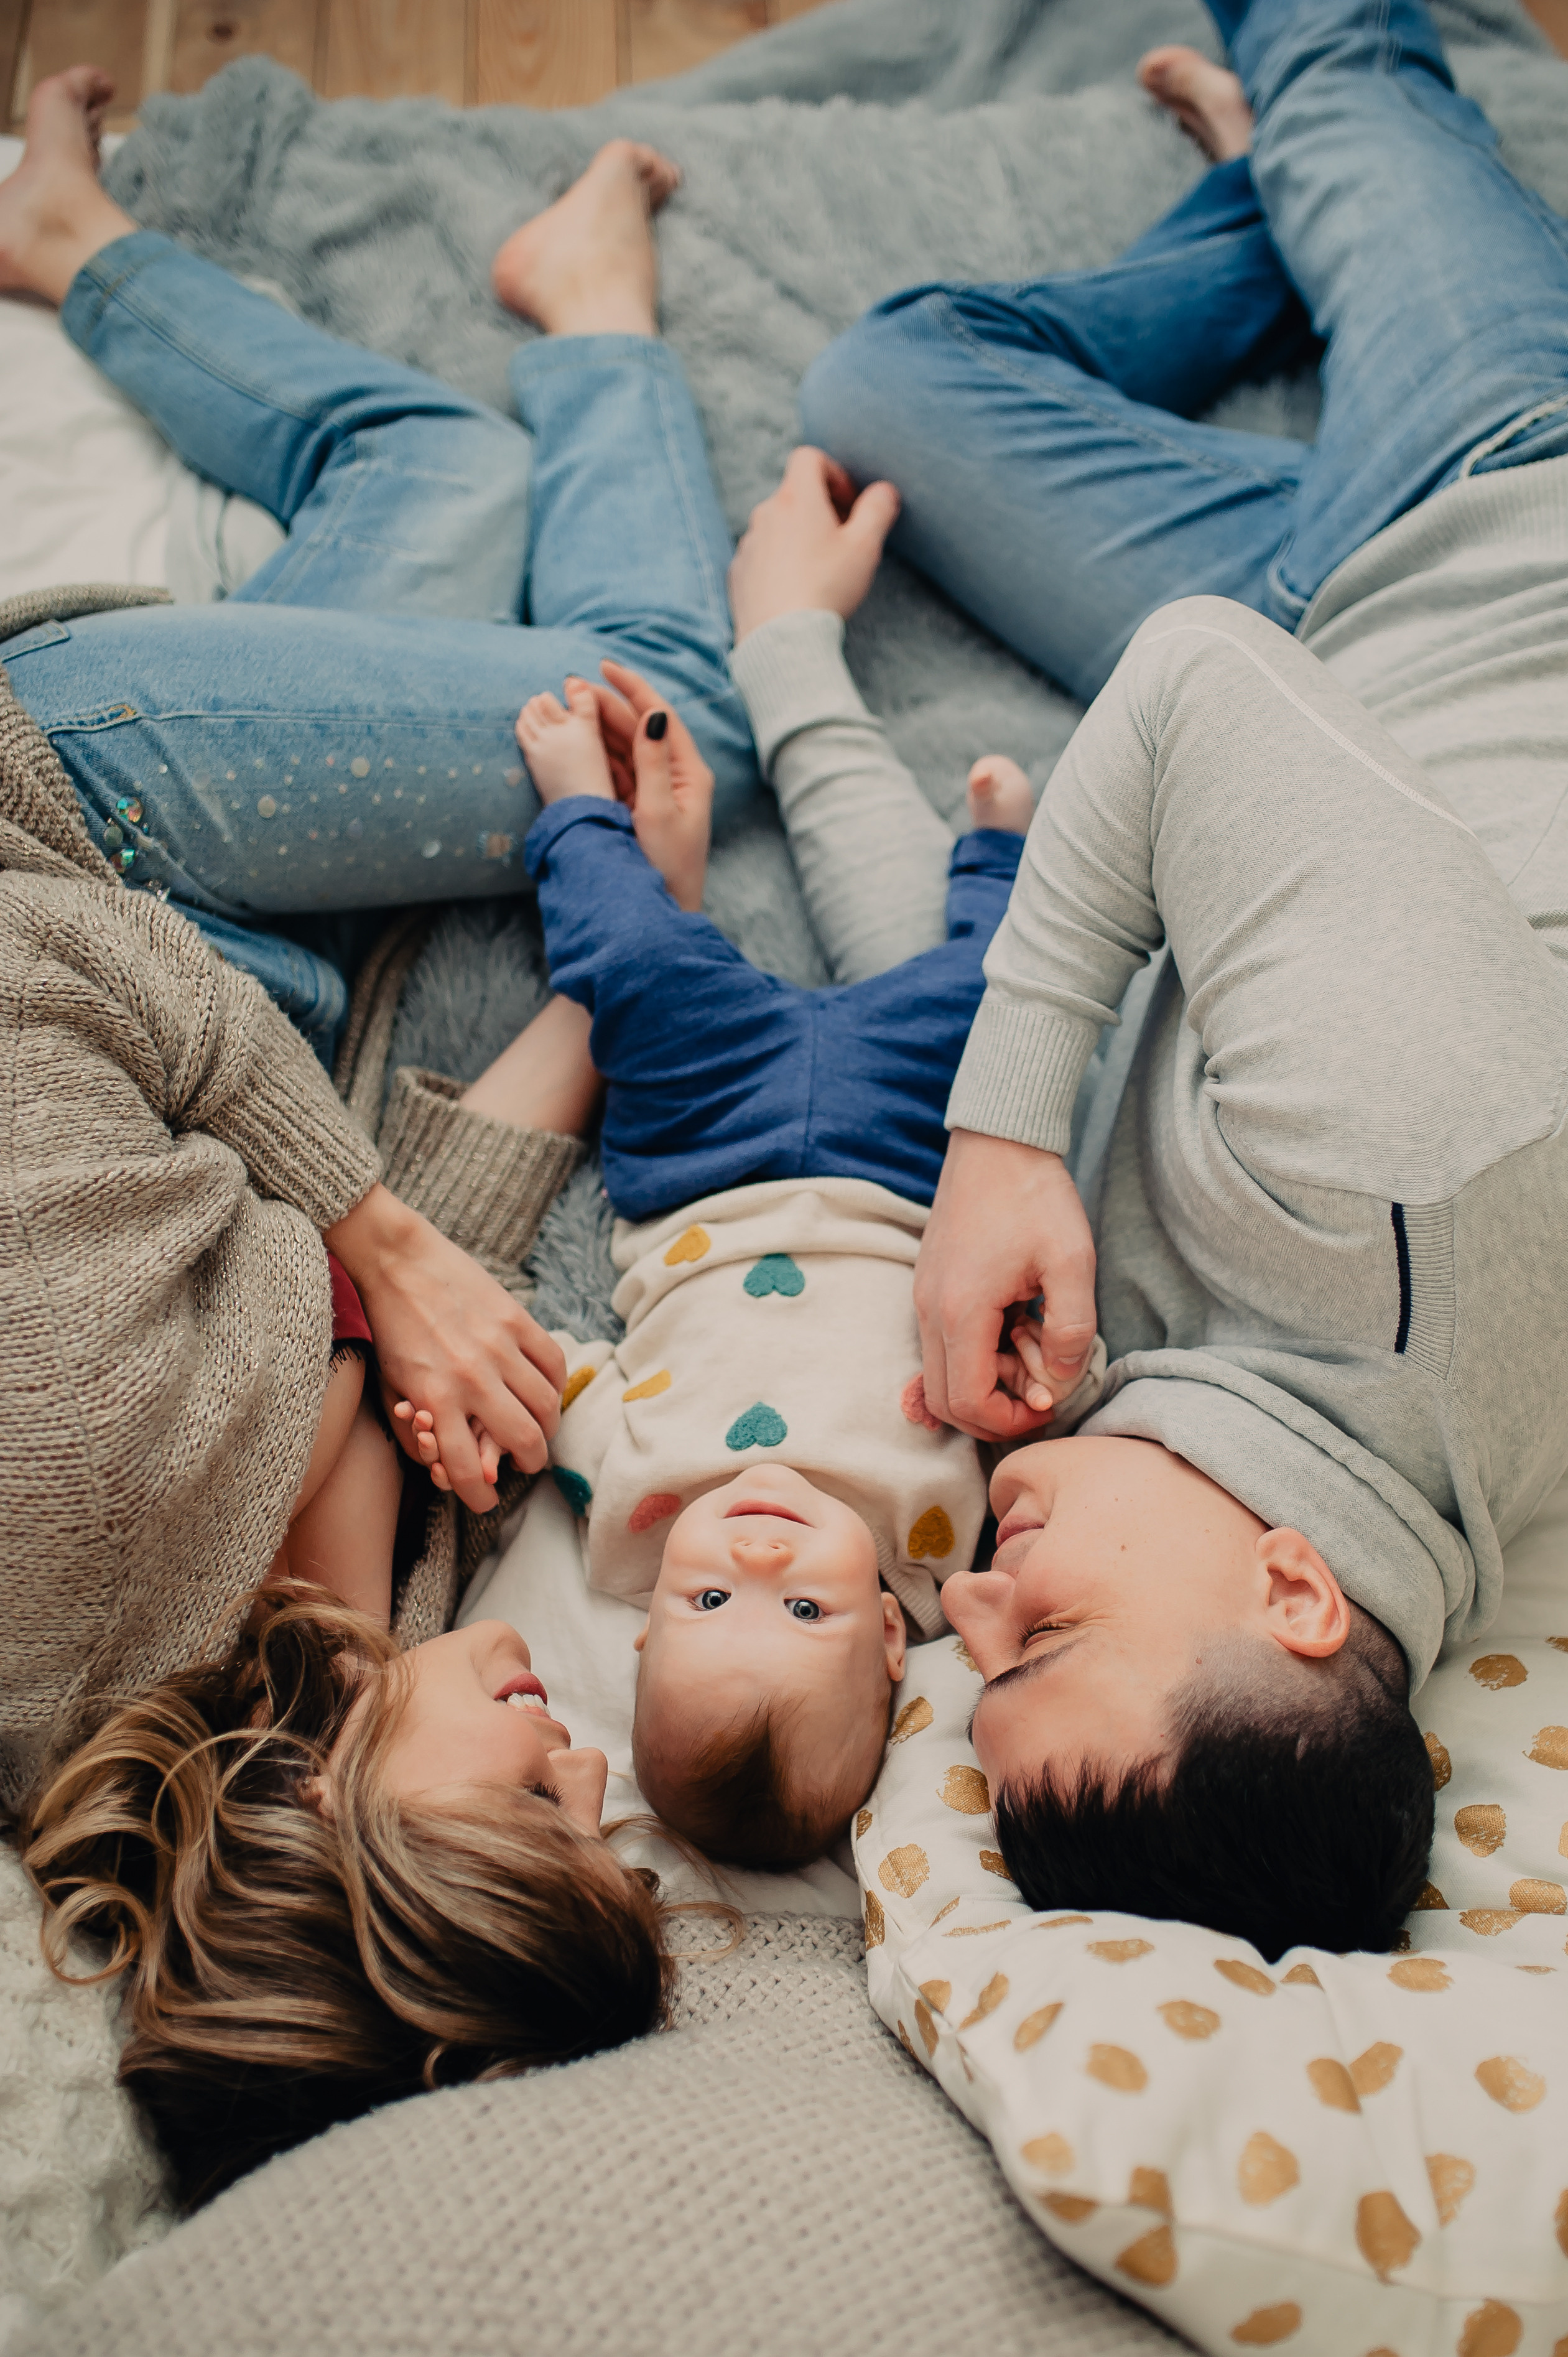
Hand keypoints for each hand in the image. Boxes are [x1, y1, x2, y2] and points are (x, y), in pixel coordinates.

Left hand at [324, 1185, 566, 1510]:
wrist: (396, 1260)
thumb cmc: (390, 1329)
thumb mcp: (389, 1389)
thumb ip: (417, 1433)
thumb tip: (447, 1467)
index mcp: (435, 1399)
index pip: (468, 1470)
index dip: (480, 1497)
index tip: (485, 1499)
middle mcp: (472, 1378)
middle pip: (524, 1442)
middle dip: (529, 1464)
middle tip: (525, 1464)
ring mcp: (499, 1347)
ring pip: (547, 1406)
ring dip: (548, 1427)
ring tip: (539, 1430)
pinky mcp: (517, 1319)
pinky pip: (554, 1364)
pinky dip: (555, 1385)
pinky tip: (544, 1390)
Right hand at [588, 659, 713, 911]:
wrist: (662, 915)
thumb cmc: (666, 870)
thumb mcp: (658, 813)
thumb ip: (653, 763)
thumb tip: (652, 714)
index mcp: (691, 774)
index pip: (661, 717)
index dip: (634, 688)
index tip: (605, 666)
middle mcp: (676, 777)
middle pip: (640, 728)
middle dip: (609, 704)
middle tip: (571, 685)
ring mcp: (656, 791)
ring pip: (625, 747)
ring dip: (599, 725)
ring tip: (568, 705)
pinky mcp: (638, 806)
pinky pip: (617, 770)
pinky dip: (597, 753)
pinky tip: (576, 738)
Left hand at [727, 446, 899, 643]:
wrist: (782, 640)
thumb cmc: (826, 589)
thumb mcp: (865, 547)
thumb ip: (878, 510)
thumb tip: (884, 491)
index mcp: (796, 498)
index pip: (809, 458)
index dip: (834, 473)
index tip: (849, 503)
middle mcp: (765, 513)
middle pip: (794, 494)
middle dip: (820, 508)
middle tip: (842, 539)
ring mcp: (748, 543)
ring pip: (776, 525)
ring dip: (798, 535)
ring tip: (819, 569)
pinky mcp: (738, 573)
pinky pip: (761, 555)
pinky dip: (779, 561)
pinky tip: (796, 588)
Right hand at [913, 1131, 1097, 1441]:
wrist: (998, 1142)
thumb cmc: (1035, 1197)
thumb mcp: (1072, 1262)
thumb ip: (1071, 1330)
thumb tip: (1061, 1379)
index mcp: (961, 1312)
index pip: (968, 1402)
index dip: (1009, 1421)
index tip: (1048, 1404)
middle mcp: (929, 1311)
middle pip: (945, 1401)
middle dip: (994, 1412)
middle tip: (1041, 1391)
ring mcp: (924, 1299)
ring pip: (942, 1373)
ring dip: (987, 1380)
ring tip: (1033, 1346)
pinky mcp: (930, 1287)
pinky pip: (943, 1344)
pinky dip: (977, 1354)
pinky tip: (1015, 1327)